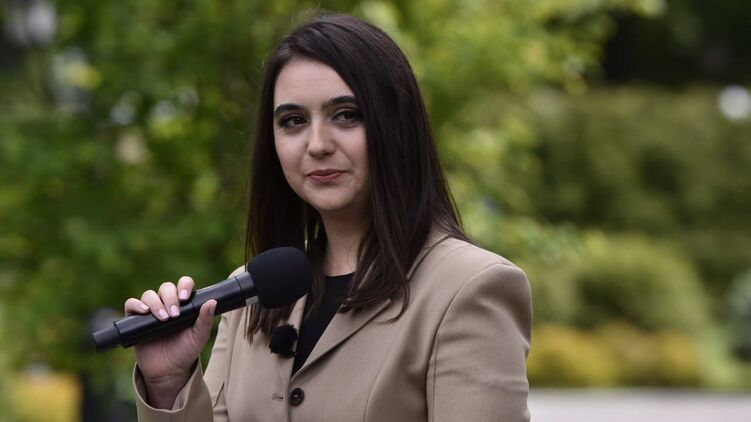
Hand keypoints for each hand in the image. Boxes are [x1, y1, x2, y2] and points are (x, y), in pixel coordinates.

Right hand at [124, 276, 216, 408]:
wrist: (168, 371)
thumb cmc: (185, 351)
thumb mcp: (199, 337)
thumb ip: (206, 320)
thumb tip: (212, 302)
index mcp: (184, 303)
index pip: (184, 284)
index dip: (184, 286)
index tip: (185, 297)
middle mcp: (167, 303)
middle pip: (166, 288)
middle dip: (170, 298)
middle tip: (174, 315)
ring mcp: (151, 311)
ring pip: (149, 295)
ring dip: (156, 303)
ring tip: (163, 319)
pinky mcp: (135, 320)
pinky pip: (131, 304)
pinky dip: (136, 304)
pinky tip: (144, 311)